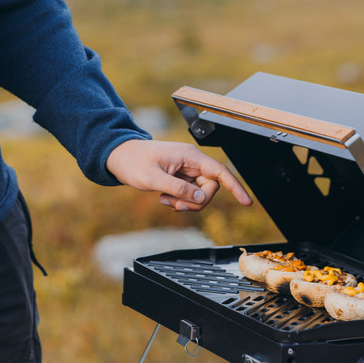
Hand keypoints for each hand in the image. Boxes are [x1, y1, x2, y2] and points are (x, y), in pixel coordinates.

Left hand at [106, 139, 252, 210]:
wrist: (117, 156)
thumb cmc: (132, 161)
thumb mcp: (154, 179)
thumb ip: (179, 189)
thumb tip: (201, 199)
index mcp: (190, 157)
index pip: (220, 172)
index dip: (235, 187)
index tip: (246, 202)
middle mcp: (192, 162)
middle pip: (210, 187)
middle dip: (197, 201)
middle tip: (176, 206)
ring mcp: (186, 170)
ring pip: (200, 193)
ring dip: (186, 202)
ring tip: (165, 201)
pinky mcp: (180, 177)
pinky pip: (189, 193)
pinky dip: (179, 200)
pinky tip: (164, 198)